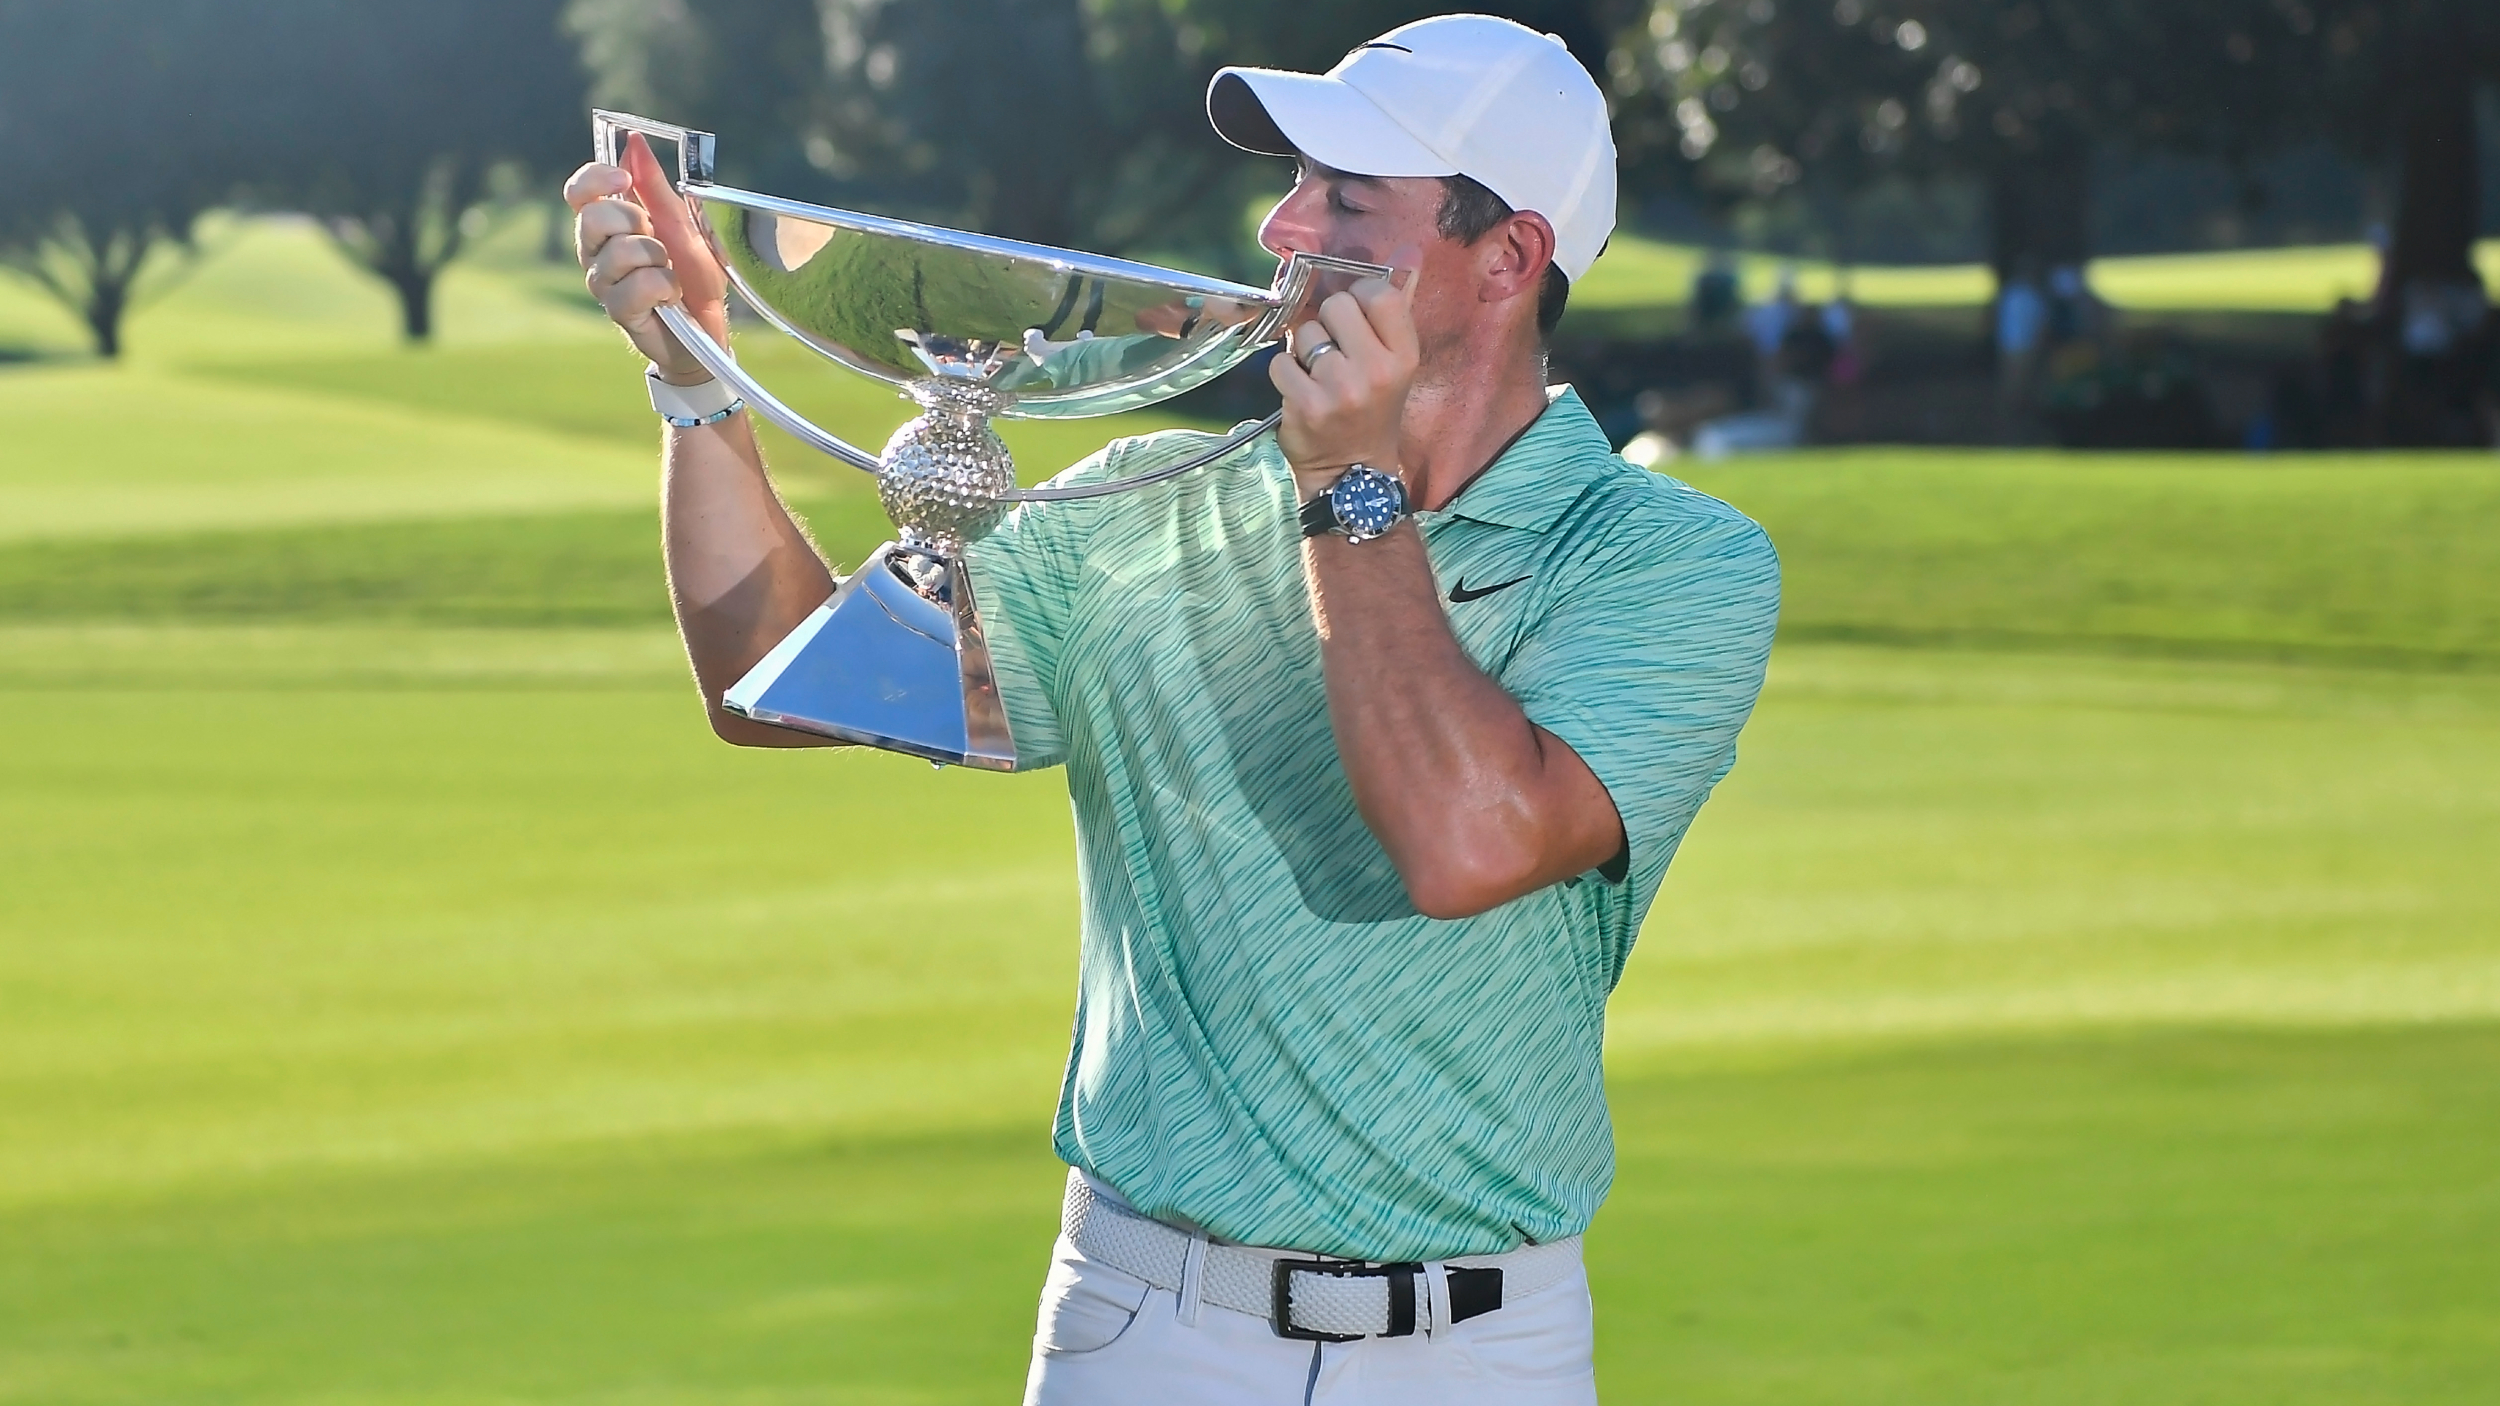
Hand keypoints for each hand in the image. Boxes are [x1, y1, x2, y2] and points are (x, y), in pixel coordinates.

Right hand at [563, 132, 730, 383]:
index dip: (596, 178)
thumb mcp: (682, 224)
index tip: (625, 177)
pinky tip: (671, 296)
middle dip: (635, 221)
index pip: (578, 192)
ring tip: (669, 273)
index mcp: (608, 226)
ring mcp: (602, 283)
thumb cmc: (693, 277)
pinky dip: (665, 286)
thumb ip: (656, 187)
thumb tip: (634, 142)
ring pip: (621, 252)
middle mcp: (595, 252)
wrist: (708, 327)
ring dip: (658, 259)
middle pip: (593, 217)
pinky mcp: (618, 312)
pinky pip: (639, 285)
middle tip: (657, 241)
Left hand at [1269, 248, 1420, 489]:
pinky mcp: (1307, 406)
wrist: (1353, 474)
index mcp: (1404, 354)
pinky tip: (1301, 392)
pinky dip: (1284, 374)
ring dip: (1304, 350)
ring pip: (1304, 332)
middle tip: (1334, 354)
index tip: (1355, 322)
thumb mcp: (1395, 359)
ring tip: (1319, 376)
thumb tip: (1408, 251)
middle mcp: (1377, 370)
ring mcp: (1341, 389)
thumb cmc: (1374, 408)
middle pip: (1336, 305)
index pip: (1378, 293)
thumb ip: (1397, 304)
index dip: (1358, 298)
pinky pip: (1280, 362)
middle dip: (1327, 323)